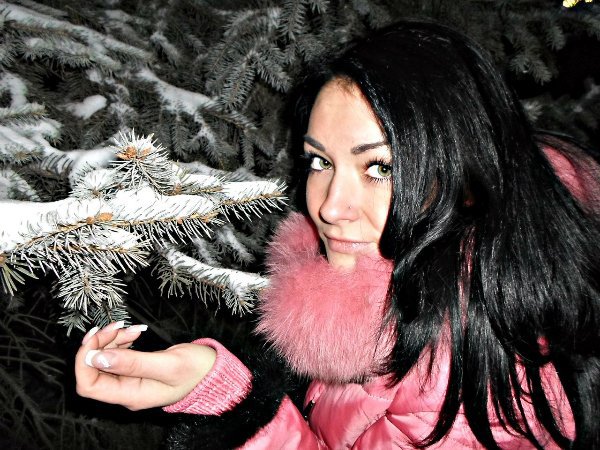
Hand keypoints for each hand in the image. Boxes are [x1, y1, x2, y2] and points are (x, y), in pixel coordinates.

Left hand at [75, 322, 215, 410]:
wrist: (214, 370)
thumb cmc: (196, 370)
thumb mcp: (168, 364)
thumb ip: (133, 362)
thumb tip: (98, 358)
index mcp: (131, 395)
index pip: (89, 385)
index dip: (85, 360)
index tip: (96, 338)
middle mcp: (127, 391)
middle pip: (94, 370)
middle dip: (100, 344)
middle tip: (118, 326)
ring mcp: (131, 381)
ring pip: (105, 359)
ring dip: (112, 340)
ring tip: (132, 328)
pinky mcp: (136, 369)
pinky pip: (118, 355)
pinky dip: (121, 340)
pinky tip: (134, 333)